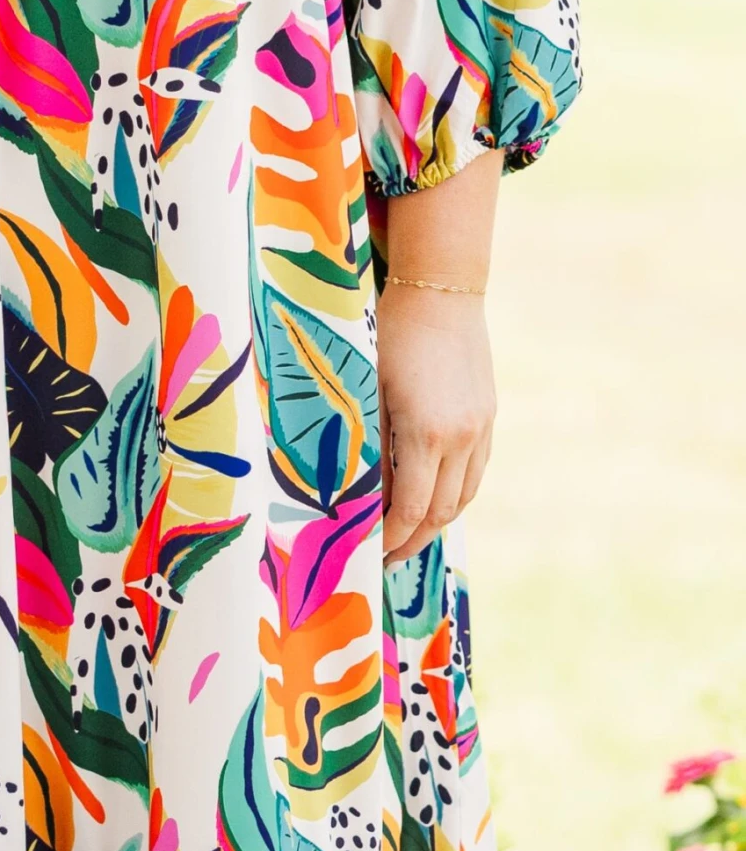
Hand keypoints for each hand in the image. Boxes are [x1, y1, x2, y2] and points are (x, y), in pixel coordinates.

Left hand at [377, 282, 494, 566]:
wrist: (439, 293)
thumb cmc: (388, 338)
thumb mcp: (368, 395)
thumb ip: (369, 450)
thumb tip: (363, 500)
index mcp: (426, 434)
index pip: (410, 509)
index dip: (391, 538)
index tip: (371, 554)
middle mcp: (461, 438)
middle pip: (440, 512)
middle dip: (412, 540)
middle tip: (386, 558)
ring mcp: (480, 429)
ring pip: (462, 497)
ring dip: (435, 523)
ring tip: (408, 536)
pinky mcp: (487, 418)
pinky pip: (474, 473)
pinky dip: (453, 495)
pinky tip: (432, 500)